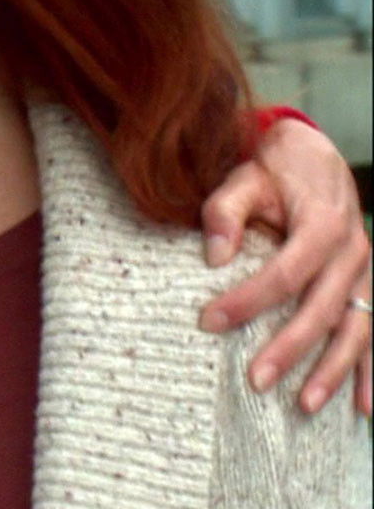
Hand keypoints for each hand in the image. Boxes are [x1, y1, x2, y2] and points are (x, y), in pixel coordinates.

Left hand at [198, 118, 371, 416]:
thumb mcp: (244, 177)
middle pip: (321, 310)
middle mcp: (353, 253)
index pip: (284, 274)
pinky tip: (363, 409)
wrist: (314, 155)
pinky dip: (371, 370)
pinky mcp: (368, 286)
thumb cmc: (273, 169)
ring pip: (357, 330)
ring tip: (307, 406)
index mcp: (323, 225)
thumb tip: (213, 257)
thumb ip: (225, 211)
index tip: (209, 322)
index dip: (248, 300)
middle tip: (256, 381)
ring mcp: (366, 273)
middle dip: (289, 349)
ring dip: (334, 371)